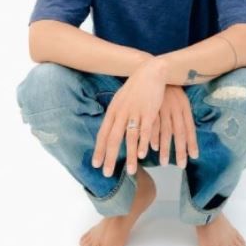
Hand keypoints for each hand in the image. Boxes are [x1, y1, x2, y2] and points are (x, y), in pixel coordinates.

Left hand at [91, 58, 166, 177]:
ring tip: (129, 172)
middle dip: (109, 158)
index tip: (96, 165)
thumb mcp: (121, 100)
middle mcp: (121, 113)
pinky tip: (142, 154)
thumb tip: (111, 129)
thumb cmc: (136, 87)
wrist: (150, 72)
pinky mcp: (149, 112)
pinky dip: (143, 143)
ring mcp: (135, 112)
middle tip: (107, 174)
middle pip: (113, 139)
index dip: (99, 150)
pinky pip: (145, 131)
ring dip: (129, 156)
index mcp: (113, 111)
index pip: (103, 134)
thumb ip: (116, 115)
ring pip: (129, 138)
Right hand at [150, 85, 198, 168]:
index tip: (194, 157)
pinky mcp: (151, 108)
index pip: (190, 128)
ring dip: (166, 148)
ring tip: (165, 163)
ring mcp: (162, 109)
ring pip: (166, 132)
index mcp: (184, 107)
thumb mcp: (180, 100)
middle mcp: (175, 109)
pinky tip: (153, 148)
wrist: (155, 71)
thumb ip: (182, 117)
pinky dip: (153, 137)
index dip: (192, 143)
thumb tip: (185, 135)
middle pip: (180, 133)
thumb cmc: (169, 90)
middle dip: (181, 150)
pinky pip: (153, 126)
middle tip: (182, 165)